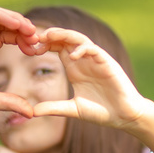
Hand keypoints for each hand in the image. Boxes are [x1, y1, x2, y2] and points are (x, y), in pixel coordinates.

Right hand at [0, 7, 40, 117]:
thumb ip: (4, 101)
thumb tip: (31, 112)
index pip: (5, 38)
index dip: (23, 41)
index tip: (38, 51)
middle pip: (3, 26)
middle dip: (24, 31)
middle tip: (39, 41)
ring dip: (16, 20)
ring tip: (32, 31)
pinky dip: (1, 15)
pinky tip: (17, 24)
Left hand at [31, 27, 150, 129]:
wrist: (125, 117)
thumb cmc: (102, 112)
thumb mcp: (72, 109)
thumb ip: (53, 108)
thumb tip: (31, 112)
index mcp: (75, 68)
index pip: (58, 48)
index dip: (44, 45)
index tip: (29, 47)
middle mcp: (84, 60)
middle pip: (66, 39)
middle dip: (51, 35)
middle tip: (35, 36)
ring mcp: (96, 60)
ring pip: (79, 39)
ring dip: (64, 35)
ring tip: (50, 35)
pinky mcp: (107, 63)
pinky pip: (94, 49)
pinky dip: (83, 49)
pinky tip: (72, 56)